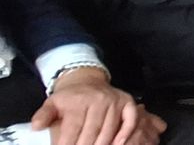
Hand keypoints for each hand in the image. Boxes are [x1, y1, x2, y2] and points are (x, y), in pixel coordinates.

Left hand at [31, 66, 166, 144]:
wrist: (87, 81)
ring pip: (110, 129)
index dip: (68, 143)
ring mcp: (115, 101)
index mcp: (79, 100)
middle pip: (93, 131)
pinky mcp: (128, 103)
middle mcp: (99, 99)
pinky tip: (117, 144)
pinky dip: (125, 134)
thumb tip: (36, 127)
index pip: (74, 127)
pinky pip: (130, 121)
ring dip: (102, 144)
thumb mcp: (52, 103)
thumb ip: (43, 115)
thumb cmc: (69, 98)